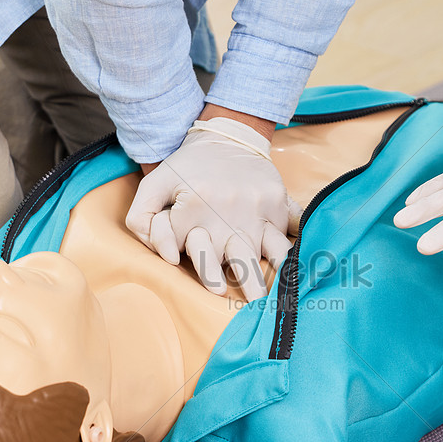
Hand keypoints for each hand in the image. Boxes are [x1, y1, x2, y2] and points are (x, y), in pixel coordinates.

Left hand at [126, 114, 299, 299]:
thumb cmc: (188, 168)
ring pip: (263, 252)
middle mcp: (225, 214)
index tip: (189, 272)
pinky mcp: (277, 205)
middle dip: (234, 282)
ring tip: (269, 301)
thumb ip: (143, 219)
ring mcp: (255, 211)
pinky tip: (299, 269)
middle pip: (230, 259)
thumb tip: (164, 256)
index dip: (185, 261)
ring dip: (266, 278)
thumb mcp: (155, 185)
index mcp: (192, 209)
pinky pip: (290, 231)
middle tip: (243, 304)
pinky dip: (296, 250)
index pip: (185, 249)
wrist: (228, 137)